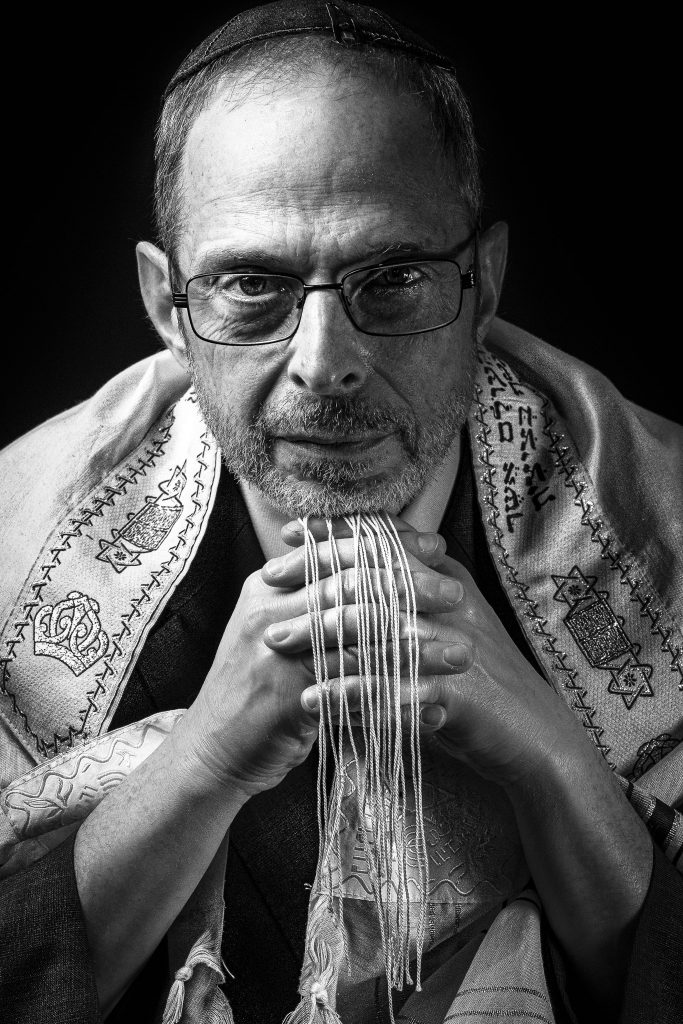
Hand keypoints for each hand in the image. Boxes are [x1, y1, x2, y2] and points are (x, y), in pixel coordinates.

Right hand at [179, 517, 457, 798]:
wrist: (213, 749)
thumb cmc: (260, 689)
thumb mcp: (280, 631)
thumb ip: (314, 598)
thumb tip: (376, 565)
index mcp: (269, 585)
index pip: (336, 549)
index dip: (389, 545)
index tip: (436, 547)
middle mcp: (268, 609)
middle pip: (350, 584)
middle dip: (410, 586)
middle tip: (457, 593)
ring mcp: (273, 651)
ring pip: (359, 635)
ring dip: (416, 645)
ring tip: (460, 653)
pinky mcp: (285, 696)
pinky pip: (354, 689)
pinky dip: (399, 698)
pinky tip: (433, 708)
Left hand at [271, 518, 598, 790]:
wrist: (537, 736)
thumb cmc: (481, 680)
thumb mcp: (449, 623)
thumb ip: (412, 592)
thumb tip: (360, 564)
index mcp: (449, 581)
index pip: (387, 542)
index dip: (338, 533)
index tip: (291, 531)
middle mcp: (451, 605)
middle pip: (374, 575)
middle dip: (316, 575)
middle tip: (264, 581)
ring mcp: (454, 647)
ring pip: (378, 628)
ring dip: (321, 634)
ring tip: (274, 643)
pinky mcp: (456, 695)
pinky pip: (393, 690)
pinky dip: (350, 694)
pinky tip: (313, 701)